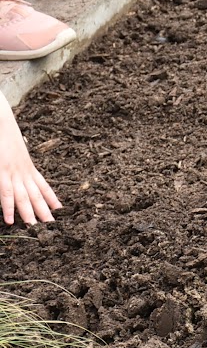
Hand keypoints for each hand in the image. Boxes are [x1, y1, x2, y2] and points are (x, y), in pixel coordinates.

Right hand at [0, 98, 60, 224]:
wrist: (0, 118)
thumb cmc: (4, 135)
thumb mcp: (13, 152)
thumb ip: (16, 163)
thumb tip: (15, 170)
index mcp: (27, 165)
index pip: (43, 185)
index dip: (52, 198)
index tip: (61, 209)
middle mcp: (24, 170)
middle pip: (37, 195)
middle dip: (45, 211)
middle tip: (54, 226)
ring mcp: (13, 171)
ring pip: (24, 197)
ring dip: (30, 214)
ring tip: (37, 228)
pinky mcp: (1, 171)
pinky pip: (6, 193)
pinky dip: (8, 207)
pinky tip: (11, 220)